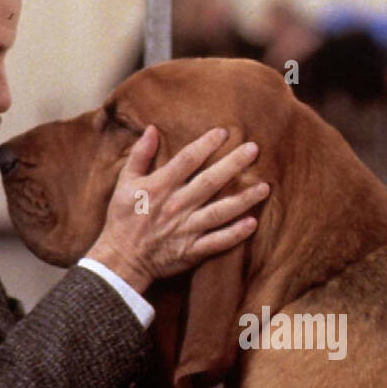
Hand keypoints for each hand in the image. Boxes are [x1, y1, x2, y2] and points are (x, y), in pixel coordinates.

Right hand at [87, 125, 268, 293]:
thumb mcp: (124, 183)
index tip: (224, 132)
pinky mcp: (191, 250)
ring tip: (265, 187)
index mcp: (160, 186)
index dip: (206, 144)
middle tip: (254, 149)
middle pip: (210, 181)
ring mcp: (186, 229)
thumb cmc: (122, 219)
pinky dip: (235, 234)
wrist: (120, 259)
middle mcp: (176, 205)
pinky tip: (253, 223)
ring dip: (243, 199)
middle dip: (233, 164)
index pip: (187, 159)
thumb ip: (139, 155)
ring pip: (220, 211)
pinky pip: (217, 242)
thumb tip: (152, 128)